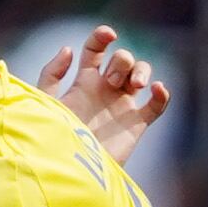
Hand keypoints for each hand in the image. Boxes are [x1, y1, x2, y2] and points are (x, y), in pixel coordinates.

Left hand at [34, 25, 171, 162]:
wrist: (67, 171)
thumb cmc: (51, 139)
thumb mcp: (45, 104)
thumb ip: (51, 76)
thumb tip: (69, 48)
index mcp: (83, 82)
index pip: (95, 49)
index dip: (102, 36)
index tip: (108, 34)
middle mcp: (105, 90)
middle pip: (123, 58)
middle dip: (121, 62)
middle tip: (109, 82)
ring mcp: (122, 106)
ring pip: (142, 74)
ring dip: (142, 71)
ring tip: (135, 86)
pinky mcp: (135, 124)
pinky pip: (156, 105)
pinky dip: (162, 94)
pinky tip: (157, 89)